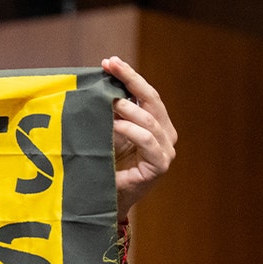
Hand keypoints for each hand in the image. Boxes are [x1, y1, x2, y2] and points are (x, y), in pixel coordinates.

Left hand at [102, 56, 176, 216]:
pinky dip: (130, 130)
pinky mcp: (159, 165)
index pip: (146, 94)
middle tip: (110, 68)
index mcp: (156, 124)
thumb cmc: (105, 167)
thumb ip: (110, 114)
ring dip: (128, 108)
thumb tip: (97, 85)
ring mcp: (166, 150)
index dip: (129, 76)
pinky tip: (113, 125)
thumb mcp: (108, 134)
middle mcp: (165, 134)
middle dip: (130, 81)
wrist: (105, 202)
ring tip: (109, 101)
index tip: (110, 62)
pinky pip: (147, 141)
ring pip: (150, 120)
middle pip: (152, 100)